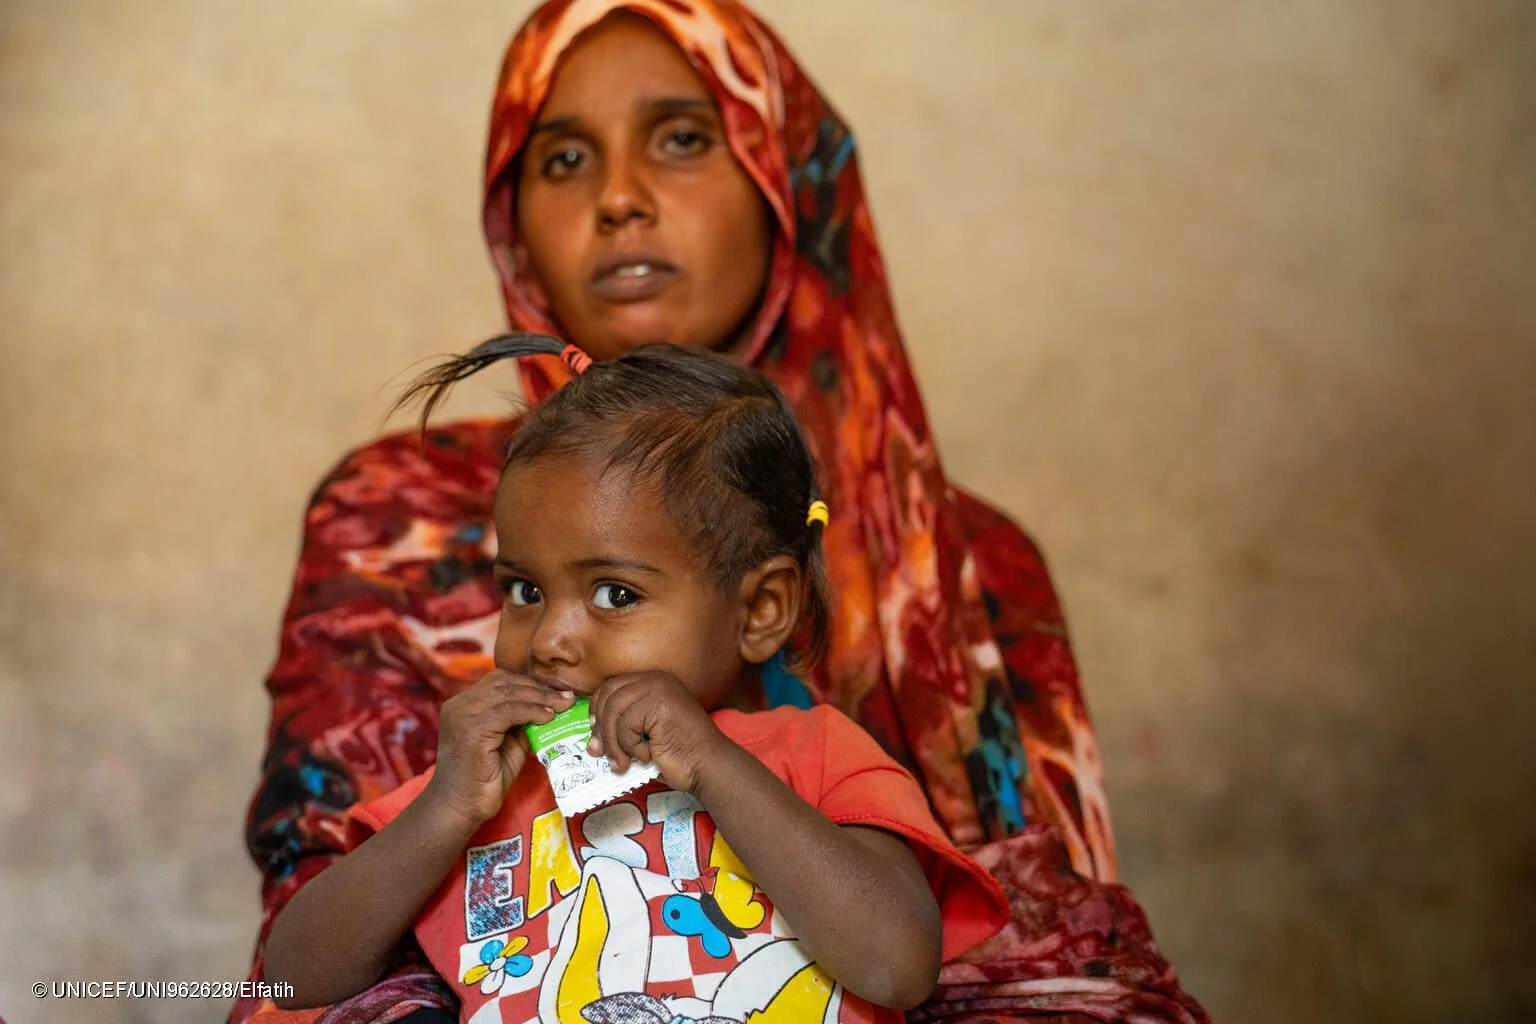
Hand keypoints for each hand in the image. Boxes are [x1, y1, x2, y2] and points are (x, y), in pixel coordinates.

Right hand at [426, 670, 575, 825]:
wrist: (460, 809)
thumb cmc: (484, 780)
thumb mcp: (508, 743)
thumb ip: (521, 722)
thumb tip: (552, 706)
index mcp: (463, 705)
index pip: (499, 680)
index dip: (529, 682)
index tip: (557, 691)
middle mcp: (459, 705)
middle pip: (503, 681)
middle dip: (538, 687)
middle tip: (566, 696)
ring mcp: (462, 715)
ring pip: (507, 693)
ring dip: (540, 697)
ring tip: (563, 705)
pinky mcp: (471, 730)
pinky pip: (508, 711)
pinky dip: (531, 711)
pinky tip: (547, 718)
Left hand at [586, 671, 725, 793]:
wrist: (707, 766)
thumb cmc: (677, 754)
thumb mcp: (643, 735)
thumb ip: (621, 726)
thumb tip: (591, 740)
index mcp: (651, 682)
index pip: (609, 687)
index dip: (596, 711)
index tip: (596, 736)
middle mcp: (655, 679)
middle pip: (607, 695)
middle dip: (601, 728)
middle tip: (602, 753)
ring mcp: (659, 688)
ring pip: (614, 711)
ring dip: (614, 743)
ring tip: (622, 763)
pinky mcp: (660, 703)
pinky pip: (626, 724)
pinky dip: (631, 746)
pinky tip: (648, 754)